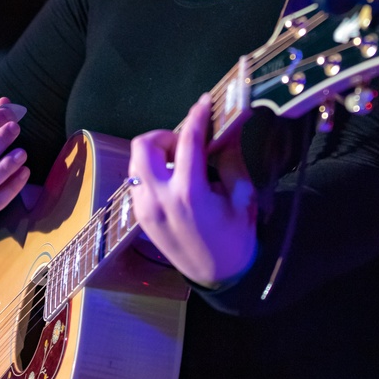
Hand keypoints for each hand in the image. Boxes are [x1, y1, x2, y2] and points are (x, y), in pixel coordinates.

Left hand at [128, 93, 257, 286]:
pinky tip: (174, 180)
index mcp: (188, 193)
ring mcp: (144, 208)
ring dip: (156, 152)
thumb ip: (230, 158)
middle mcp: (159, 198)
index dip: (197, 115)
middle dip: (166, 135)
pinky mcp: (139, 216)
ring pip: (136, 161)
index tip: (205, 101)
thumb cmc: (237, 238)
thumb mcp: (242, 197)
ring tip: (181, 162)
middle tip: (188, 144)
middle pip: (144, 145)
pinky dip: (152, 171)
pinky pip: (137, 180)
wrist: (219, 277)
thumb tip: (229, 126)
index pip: (188, 140)